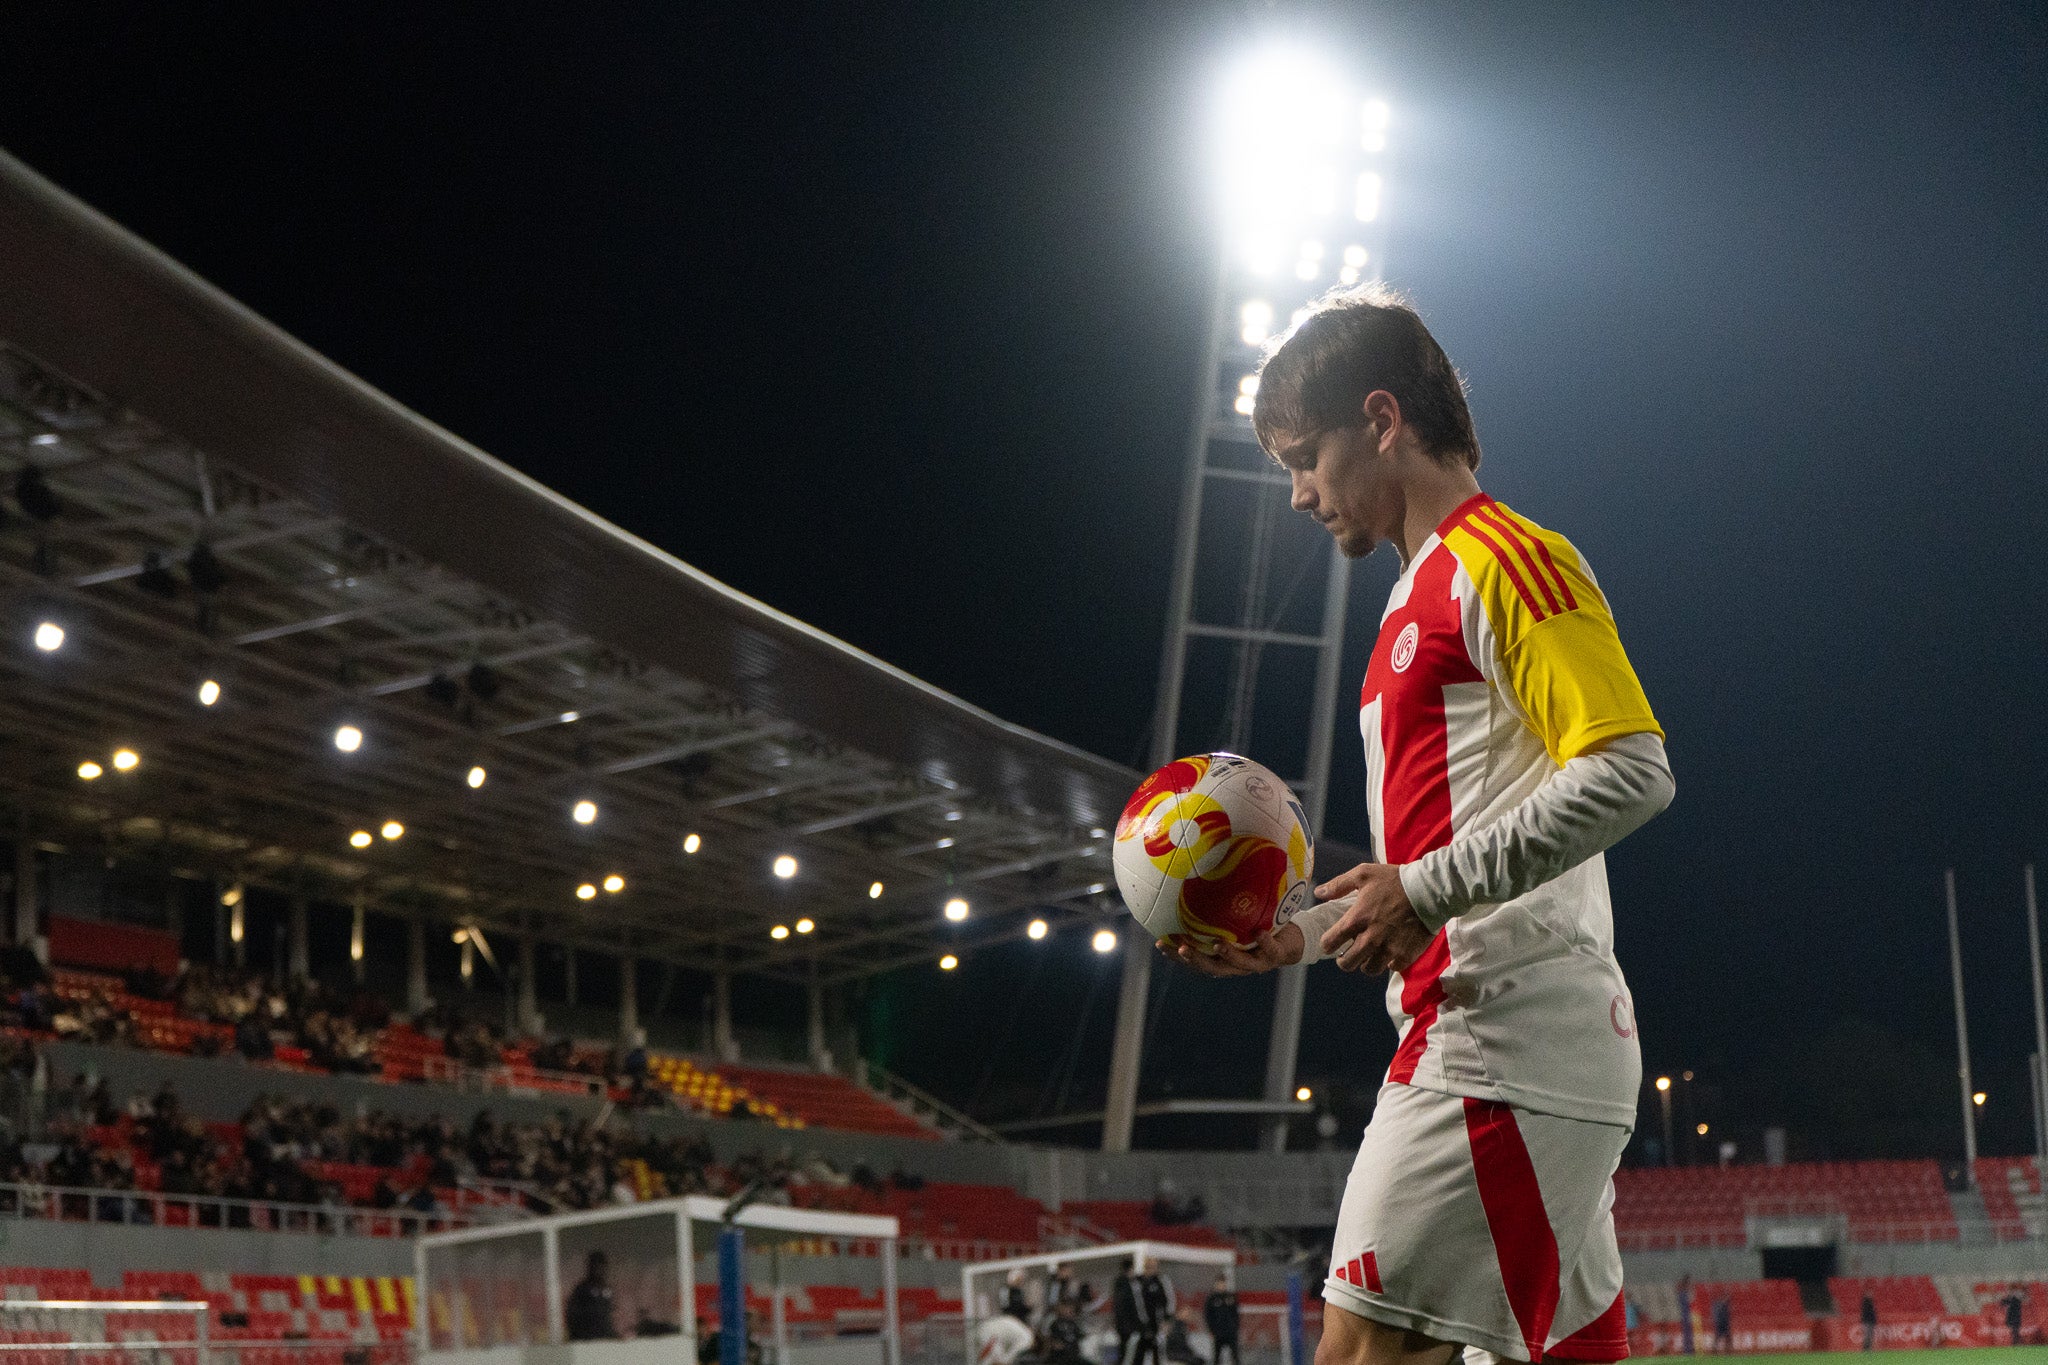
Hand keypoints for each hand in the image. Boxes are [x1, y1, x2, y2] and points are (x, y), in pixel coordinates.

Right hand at [1157, 922, 1302, 977]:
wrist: (1293, 940)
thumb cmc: (1258, 925)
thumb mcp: (1238, 918)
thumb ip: (1219, 909)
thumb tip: (1193, 880)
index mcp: (1224, 958)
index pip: (1196, 959)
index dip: (1177, 955)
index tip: (1160, 943)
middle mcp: (1237, 964)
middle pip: (1213, 967)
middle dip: (1196, 959)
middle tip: (1181, 948)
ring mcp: (1256, 962)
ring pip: (1239, 964)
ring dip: (1228, 955)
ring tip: (1218, 944)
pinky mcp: (1276, 956)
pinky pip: (1269, 950)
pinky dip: (1263, 942)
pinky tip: (1258, 932)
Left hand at [1313, 862, 1433, 973]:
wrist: (1430, 890)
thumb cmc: (1394, 880)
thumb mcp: (1364, 874)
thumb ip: (1339, 884)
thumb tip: (1319, 893)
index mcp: (1357, 919)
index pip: (1330, 942)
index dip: (1327, 944)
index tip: (1331, 942)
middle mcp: (1370, 938)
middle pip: (1347, 964)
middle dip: (1344, 960)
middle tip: (1348, 953)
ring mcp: (1389, 949)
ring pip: (1369, 969)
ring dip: (1367, 962)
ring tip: (1370, 952)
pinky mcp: (1406, 955)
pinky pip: (1391, 968)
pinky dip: (1389, 962)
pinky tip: (1390, 951)